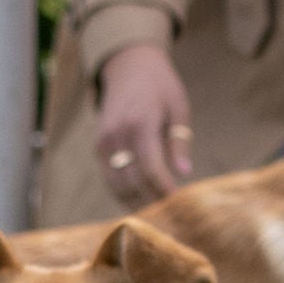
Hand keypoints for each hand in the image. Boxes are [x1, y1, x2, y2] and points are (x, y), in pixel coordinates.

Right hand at [94, 45, 196, 203]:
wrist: (128, 66)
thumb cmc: (160, 86)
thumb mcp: (178, 107)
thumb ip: (179, 141)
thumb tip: (185, 173)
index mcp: (141, 123)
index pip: (151, 167)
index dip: (164, 189)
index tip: (178, 202)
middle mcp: (118, 134)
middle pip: (133, 181)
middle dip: (152, 201)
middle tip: (171, 216)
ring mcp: (104, 142)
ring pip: (117, 184)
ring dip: (136, 202)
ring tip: (156, 216)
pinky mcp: (98, 147)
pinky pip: (110, 178)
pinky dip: (123, 193)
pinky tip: (140, 202)